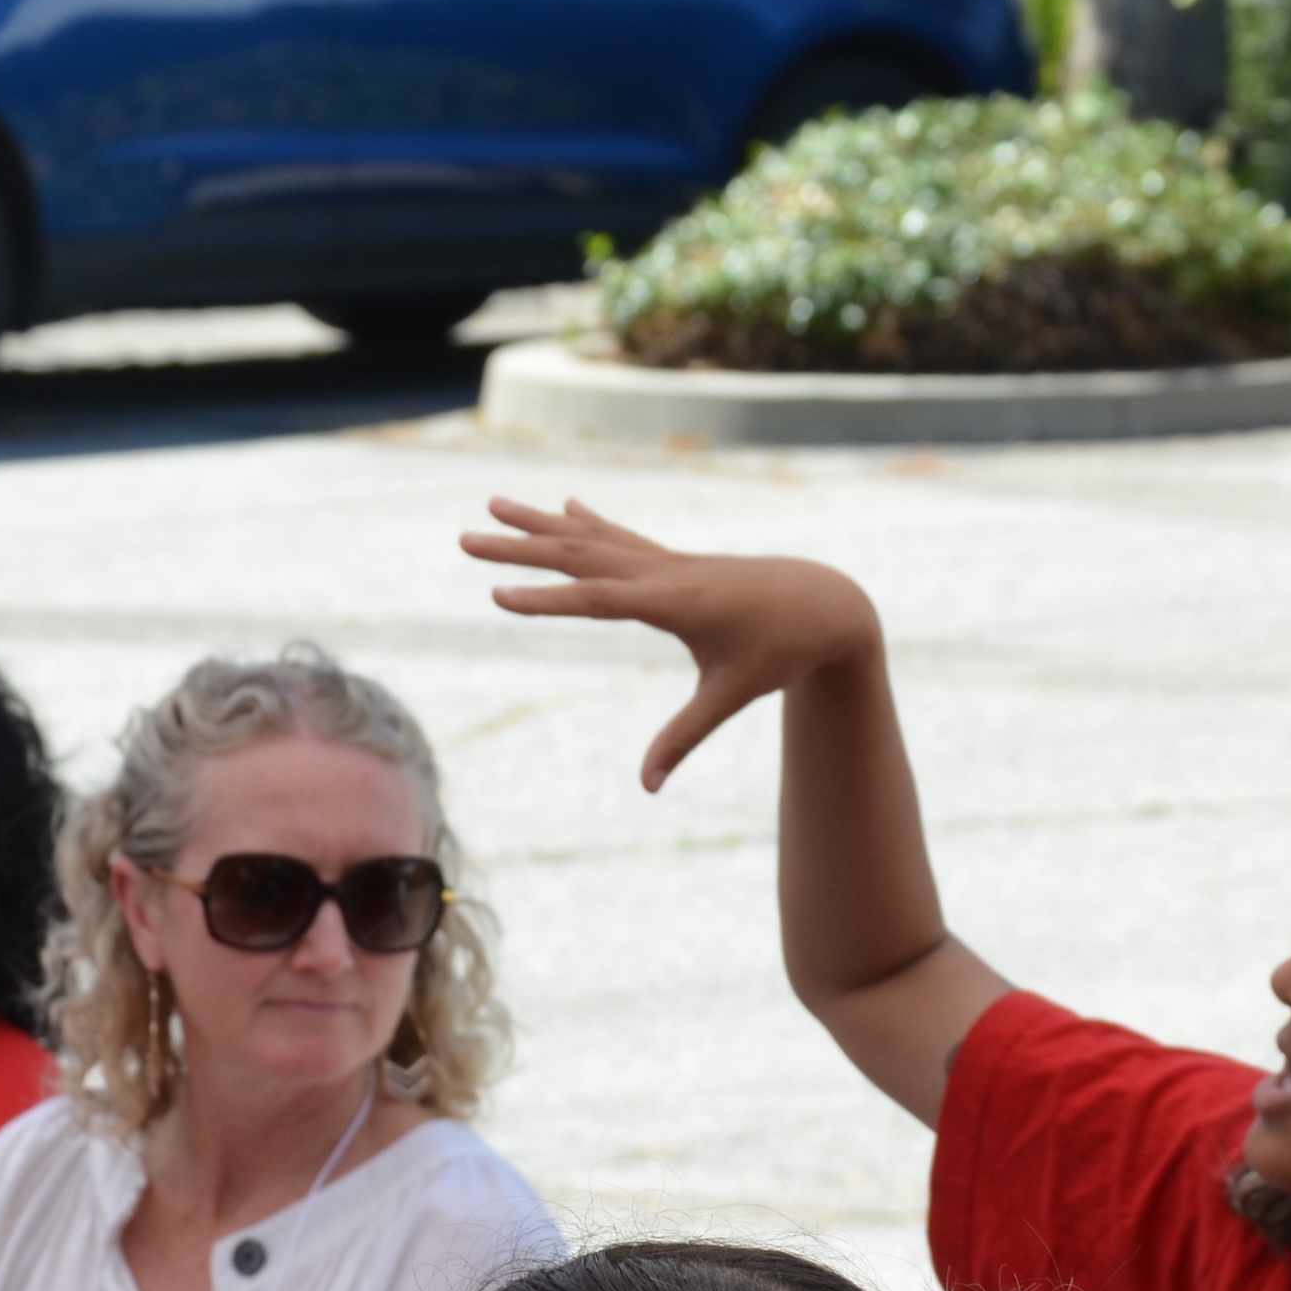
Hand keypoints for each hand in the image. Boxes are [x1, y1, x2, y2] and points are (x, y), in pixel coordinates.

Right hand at [461, 498, 884, 789]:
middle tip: (464, 538)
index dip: (546, 599)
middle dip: (519, 548)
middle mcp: (663, 572)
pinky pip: (621, 538)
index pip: (597, 599)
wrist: (826, 604)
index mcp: (675, 601)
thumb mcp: (732, 695)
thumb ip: (685, 737)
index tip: (497, 594)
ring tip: (491, 504)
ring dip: (539, 523)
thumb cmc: (781, 652)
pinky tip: (563, 506)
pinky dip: (588, 523)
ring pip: (591, 538)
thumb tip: (648, 786)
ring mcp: (667, 561)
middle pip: (578, 555)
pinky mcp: (675, 562)